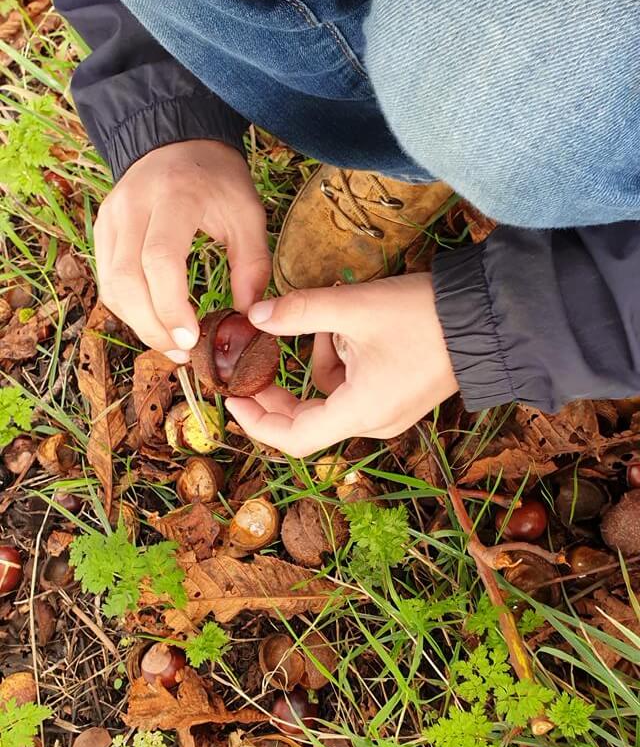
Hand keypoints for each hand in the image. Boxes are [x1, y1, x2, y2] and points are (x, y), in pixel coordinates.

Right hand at [95, 140, 270, 361]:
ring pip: (111, 284)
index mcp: (174, 196)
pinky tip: (154, 324)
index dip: (171, 307)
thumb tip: (247, 318)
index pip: (159, 260)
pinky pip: (107, 280)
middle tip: (182, 354)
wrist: (177, 141)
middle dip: (152, 325)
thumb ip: (252, 266)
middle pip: (126, 279)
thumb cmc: (218, 180)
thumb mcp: (248, 214)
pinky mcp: (102, 230)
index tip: (191, 340)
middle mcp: (133, 206)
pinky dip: (128, 309)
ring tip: (171, 346)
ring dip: (138, 323)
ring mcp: (111, 217)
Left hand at [225, 274, 458, 456]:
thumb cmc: (424, 317)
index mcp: (360, 412)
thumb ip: (299, 313)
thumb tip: (255, 316)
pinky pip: (353, 385)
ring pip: (331, 394)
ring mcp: (389, 412)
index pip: (293, 438)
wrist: (489, 318)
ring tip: (334, 319)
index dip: (257, 422)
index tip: (232, 399)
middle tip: (257, 357)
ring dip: (318, 358)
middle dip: (280, 386)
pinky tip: (355, 327)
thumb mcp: (354, 308)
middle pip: (309, 418)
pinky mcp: (399, 396)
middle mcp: (373, 423)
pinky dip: (342, 358)